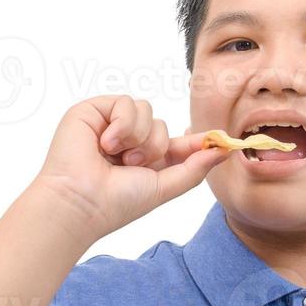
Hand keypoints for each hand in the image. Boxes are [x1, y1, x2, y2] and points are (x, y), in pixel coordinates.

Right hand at [32, 94, 228, 240]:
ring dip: (138, 137)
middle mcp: (127, 141)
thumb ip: (194, 169)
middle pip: (162, 124)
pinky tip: (105, 143)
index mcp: (144, 160)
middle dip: (155, 146)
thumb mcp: (164, 187)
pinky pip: (125, 102)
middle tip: (133, 164)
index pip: (175, 142)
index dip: (195, 141)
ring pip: (146, 111)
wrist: (81, 201)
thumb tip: (224, 150)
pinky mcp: (93, 111)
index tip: (219, 139)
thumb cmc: (116, 202)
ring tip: (117, 156)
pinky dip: (121, 125)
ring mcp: (110, 125)